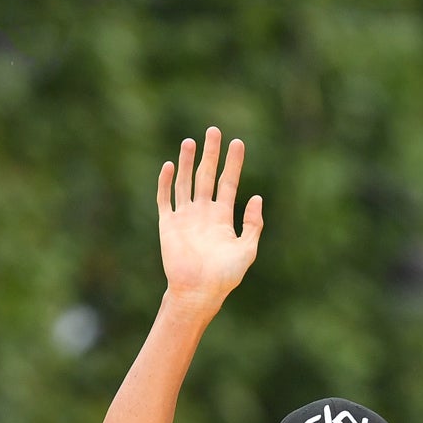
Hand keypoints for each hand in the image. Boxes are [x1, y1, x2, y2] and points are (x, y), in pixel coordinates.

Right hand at [156, 127, 262, 314]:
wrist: (198, 292)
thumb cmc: (225, 276)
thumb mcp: (247, 250)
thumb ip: (253, 224)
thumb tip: (256, 197)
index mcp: (223, 218)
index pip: (228, 183)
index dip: (233, 163)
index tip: (238, 143)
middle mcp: (203, 213)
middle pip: (207, 176)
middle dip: (211, 154)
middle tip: (214, 130)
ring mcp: (185, 217)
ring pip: (186, 183)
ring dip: (188, 162)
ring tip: (190, 141)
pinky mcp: (168, 224)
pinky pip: (166, 199)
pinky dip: (167, 183)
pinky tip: (171, 165)